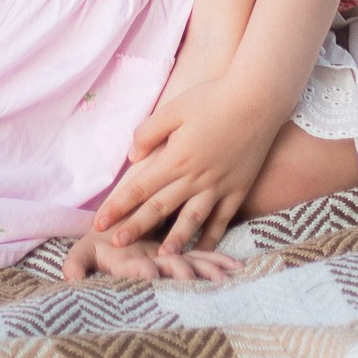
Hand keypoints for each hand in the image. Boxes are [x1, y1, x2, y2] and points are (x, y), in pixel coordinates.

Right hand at [62, 228, 241, 285]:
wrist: (111, 244)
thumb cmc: (97, 248)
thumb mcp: (82, 255)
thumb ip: (77, 264)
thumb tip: (70, 278)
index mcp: (128, 265)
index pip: (136, 268)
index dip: (142, 271)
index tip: (149, 274)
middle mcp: (152, 266)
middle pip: (168, 270)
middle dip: (182, 274)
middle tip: (194, 280)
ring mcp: (168, 262)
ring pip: (191, 265)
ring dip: (206, 271)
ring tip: (224, 279)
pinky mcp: (181, 255)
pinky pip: (203, 258)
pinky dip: (217, 261)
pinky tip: (236, 268)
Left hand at [91, 74, 275, 255]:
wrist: (258, 99)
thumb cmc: (213, 98)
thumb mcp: (174, 108)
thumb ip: (149, 132)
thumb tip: (133, 157)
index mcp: (176, 159)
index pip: (140, 188)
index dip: (118, 206)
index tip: (99, 222)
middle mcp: (195, 178)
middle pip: (159, 208)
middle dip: (135, 228)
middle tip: (115, 244)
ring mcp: (218, 187)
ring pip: (191, 220)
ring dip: (173, 241)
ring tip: (160, 259)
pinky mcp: (238, 190)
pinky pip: (223, 220)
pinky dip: (212, 238)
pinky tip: (202, 251)